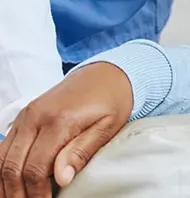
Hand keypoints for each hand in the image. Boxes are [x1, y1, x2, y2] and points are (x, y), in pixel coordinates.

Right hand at [0, 64, 131, 197]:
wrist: (106, 74)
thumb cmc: (110, 100)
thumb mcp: (107, 126)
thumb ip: (81, 151)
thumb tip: (61, 179)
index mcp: (59, 120)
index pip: (36, 168)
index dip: (37, 193)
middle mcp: (36, 116)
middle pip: (13, 166)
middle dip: (18, 193)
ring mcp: (26, 115)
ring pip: (2, 159)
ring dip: (6, 184)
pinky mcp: (23, 116)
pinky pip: (4, 148)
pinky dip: (4, 169)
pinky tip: (12, 183)